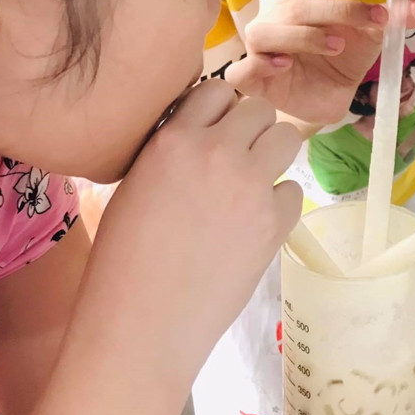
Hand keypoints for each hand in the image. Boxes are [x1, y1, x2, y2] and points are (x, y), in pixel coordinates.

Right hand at [87, 81, 301, 370]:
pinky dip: (279, 204)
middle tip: (236, 159)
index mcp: (174, 138)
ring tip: (253, 183)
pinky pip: (293, 190)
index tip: (212, 132)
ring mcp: (251, 186)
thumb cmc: (121, 259)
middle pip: (259, 108)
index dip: (216, 110)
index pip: (216, 88)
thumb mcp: (136, 183)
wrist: (141, 326)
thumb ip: (172, 149)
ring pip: (287, 137)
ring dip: (272, 155)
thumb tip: (203, 132)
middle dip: (249, 129)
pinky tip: (255, 224)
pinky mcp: (274, 223)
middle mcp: (218, 151)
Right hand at [228, 0, 414, 126]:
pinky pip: (243, 68)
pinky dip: (261, 64)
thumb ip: (392, 19)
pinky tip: (285, 65)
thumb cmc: (338, 60)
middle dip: (341, 8)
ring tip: (338, 45)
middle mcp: (270, 14)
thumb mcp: (370, 37)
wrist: (322, 101)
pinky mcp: (251, 78)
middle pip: (298, 2)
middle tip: (378, 18)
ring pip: (268, 30)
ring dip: (306, 35)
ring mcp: (256, 46)